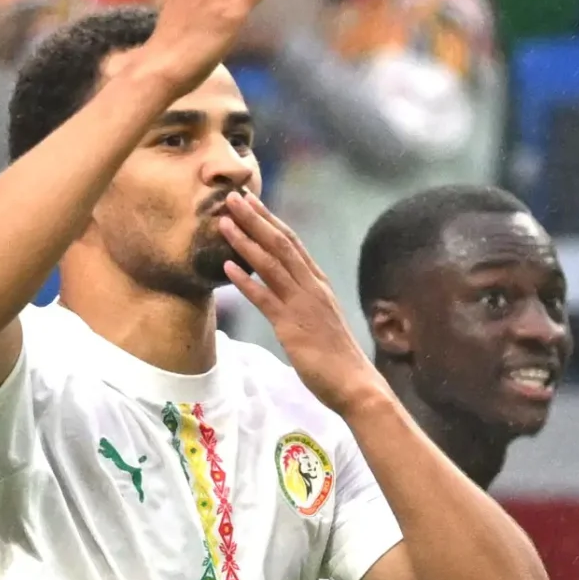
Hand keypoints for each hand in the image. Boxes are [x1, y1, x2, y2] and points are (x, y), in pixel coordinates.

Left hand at [217, 192, 387, 415]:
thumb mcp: (320, 318)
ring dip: (246, 240)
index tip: (251, 200)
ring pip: (271, 264)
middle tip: (233, 196)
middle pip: (280, 243)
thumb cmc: (337, 356)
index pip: (292, 243)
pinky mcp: (292, 326)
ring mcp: (302, 305)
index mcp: (318, 283)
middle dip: (255, 218)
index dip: (269, 219)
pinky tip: (227, 266)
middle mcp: (311, 287)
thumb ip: (303, 301)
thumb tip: (283, 292)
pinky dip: (246, 281)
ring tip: (224, 221)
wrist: (355, 383)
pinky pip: (265, 298)